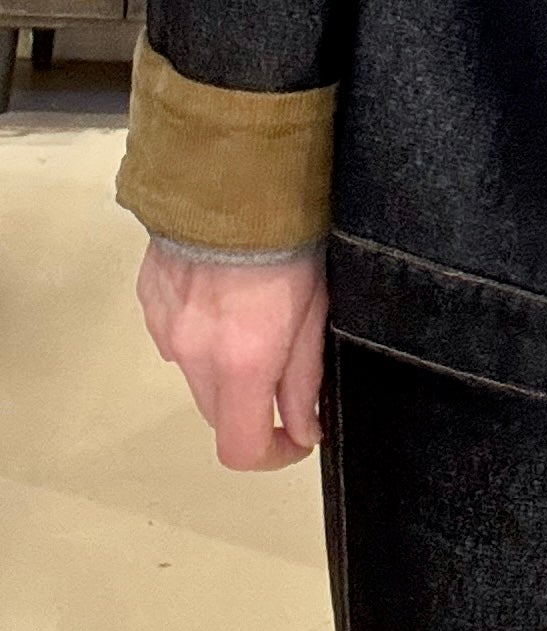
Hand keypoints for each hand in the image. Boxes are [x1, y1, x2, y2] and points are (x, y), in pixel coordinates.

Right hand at [136, 240, 326, 470]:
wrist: (232, 175)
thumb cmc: (291, 240)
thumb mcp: (314, 311)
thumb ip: (305, 379)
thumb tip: (304, 431)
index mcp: (240, 364)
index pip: (241, 449)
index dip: (273, 455)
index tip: (298, 436)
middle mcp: (192, 355)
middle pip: (217, 414)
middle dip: (251, 408)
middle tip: (283, 369)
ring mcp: (164, 327)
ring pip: (193, 375)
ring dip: (222, 369)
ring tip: (252, 318)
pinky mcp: (148, 299)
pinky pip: (174, 336)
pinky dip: (199, 334)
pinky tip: (222, 295)